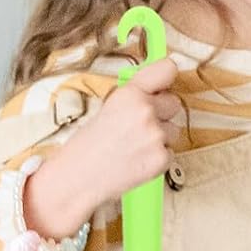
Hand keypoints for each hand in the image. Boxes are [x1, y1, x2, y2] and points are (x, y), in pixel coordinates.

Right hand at [22, 60, 181, 240]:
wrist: (76, 181)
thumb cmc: (85, 149)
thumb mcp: (107, 110)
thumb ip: (134, 99)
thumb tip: (156, 93)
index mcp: (130, 93)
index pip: (167, 69)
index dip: (166, 79)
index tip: (162, 86)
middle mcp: (145, 110)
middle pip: (174, 103)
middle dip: (161, 114)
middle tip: (138, 129)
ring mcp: (156, 135)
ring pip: (173, 131)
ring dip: (159, 139)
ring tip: (134, 149)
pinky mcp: (161, 159)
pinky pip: (170, 154)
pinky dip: (156, 160)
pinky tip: (135, 163)